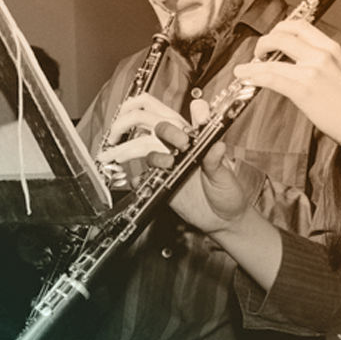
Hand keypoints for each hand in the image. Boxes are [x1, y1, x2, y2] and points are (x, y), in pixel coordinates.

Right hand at [96, 97, 254, 232]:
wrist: (223, 219)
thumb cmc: (228, 192)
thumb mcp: (225, 176)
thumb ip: (217, 161)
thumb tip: (217, 146)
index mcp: (193, 139)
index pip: (175, 120)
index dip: (171, 127)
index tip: (182, 142)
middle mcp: (176, 147)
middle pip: (147, 123)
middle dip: (129, 122)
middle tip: (119, 131)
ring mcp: (166, 163)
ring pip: (139, 146)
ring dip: (124, 148)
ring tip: (112, 155)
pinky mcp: (159, 181)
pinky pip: (140, 174)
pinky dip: (131, 175)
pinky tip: (129, 179)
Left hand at [235, 19, 340, 156]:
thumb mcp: (339, 71)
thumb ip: (318, 62)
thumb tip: (293, 62)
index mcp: (331, 48)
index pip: (300, 26)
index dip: (280, 29)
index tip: (272, 37)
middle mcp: (321, 54)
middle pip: (282, 35)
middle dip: (264, 42)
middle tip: (258, 52)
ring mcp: (312, 71)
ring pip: (272, 59)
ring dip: (252, 64)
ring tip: (242, 69)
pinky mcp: (303, 89)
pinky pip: (271, 78)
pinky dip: (254, 76)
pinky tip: (247, 78)